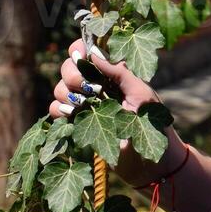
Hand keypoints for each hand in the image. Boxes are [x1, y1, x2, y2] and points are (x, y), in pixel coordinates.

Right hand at [51, 36, 185, 187]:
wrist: (149, 162)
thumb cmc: (153, 124)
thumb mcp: (141, 93)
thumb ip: (119, 72)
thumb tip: (94, 52)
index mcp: (114, 74)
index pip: (89, 52)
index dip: (80, 49)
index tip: (80, 55)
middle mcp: (97, 86)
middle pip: (69, 68)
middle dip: (73, 74)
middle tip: (88, 88)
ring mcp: (86, 105)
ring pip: (60, 88)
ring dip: (67, 93)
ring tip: (83, 105)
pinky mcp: (77, 125)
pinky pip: (57, 110)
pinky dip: (60, 110)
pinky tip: (72, 115)